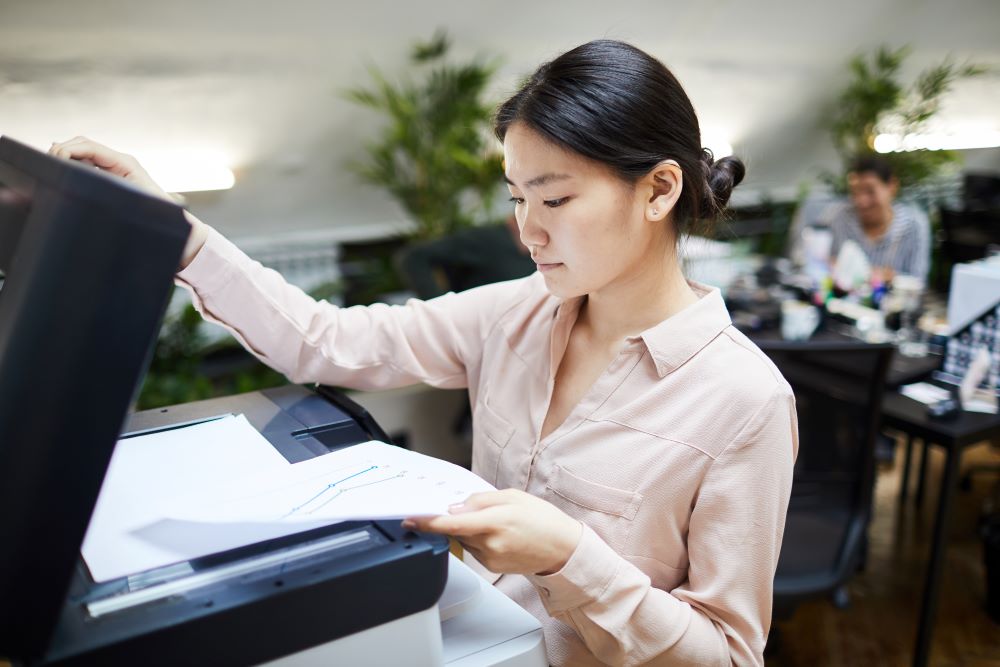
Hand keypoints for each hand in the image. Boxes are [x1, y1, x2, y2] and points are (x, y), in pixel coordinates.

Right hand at [48, 136, 208, 268]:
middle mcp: (119, 164)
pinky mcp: (110, 181)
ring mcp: (114, 171)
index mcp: (125, 164)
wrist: (177, 231)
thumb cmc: (161, 219)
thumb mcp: (137, 204)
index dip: (68, 149)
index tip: (53, 160)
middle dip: (62, 151)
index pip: (89, 146)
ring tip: (51, 171)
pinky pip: (86, 168)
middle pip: (82, 146)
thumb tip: (87, 181)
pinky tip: (62, 178)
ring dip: (65, 159)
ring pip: (82, 155)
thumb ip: (113, 191)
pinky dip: (71, 169)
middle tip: (46, 166)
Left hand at [403, 489, 582, 575]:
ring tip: (496, 522)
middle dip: (457, 517)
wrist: (563, 549)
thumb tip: (455, 507)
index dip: (427, 522)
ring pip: (464, 539)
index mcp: (496, 521)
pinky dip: (478, 539)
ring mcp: (491, 558)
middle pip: (456, 529)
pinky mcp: (492, 568)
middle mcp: (491, 543)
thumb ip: (480, 500)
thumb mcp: (513, 496)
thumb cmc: (543, 519)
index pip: (452, 523)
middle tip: (476, 509)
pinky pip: (474, 549)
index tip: (409, 519)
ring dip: (469, 528)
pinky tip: (498, 534)